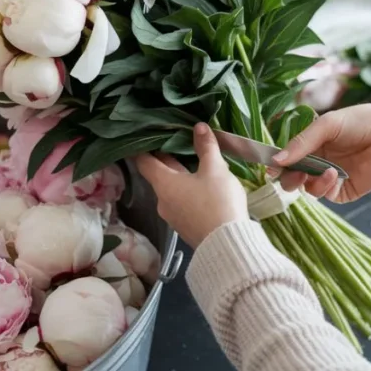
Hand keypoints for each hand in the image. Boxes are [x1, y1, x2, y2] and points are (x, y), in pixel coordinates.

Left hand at [135, 123, 247, 246]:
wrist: (227, 244)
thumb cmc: (217, 202)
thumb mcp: (215, 169)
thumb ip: (206, 147)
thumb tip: (199, 127)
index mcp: (163, 184)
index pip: (144, 161)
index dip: (144, 148)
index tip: (147, 136)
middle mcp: (162, 200)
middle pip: (159, 175)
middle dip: (168, 159)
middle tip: (178, 141)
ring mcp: (173, 216)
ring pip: (172, 190)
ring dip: (180, 176)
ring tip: (196, 162)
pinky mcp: (185, 226)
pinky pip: (182, 203)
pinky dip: (188, 191)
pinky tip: (204, 187)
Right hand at [273, 103, 370, 202]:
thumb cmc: (361, 122)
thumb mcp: (327, 125)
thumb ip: (301, 143)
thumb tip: (276, 160)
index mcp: (313, 144)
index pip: (288, 157)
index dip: (277, 164)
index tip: (269, 168)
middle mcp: (319, 162)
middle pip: (293, 177)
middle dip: (288, 178)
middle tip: (289, 175)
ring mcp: (331, 178)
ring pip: (307, 188)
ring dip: (309, 181)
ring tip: (322, 170)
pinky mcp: (344, 191)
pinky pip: (325, 195)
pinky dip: (324, 187)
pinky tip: (333, 174)